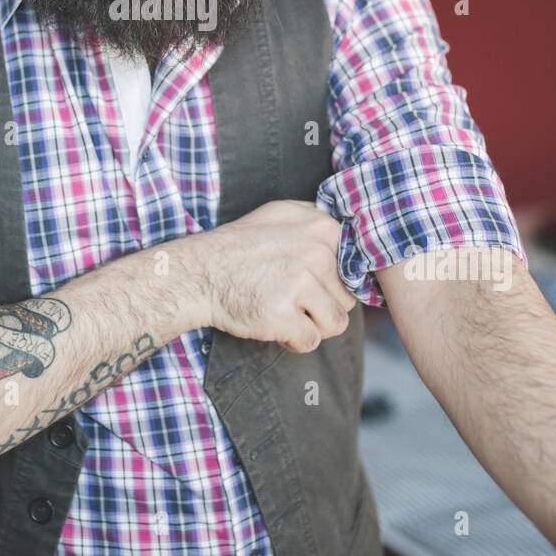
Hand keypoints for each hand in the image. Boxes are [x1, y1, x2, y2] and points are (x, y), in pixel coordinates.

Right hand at [188, 199, 355, 352]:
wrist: (199, 274)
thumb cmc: (239, 246)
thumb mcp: (281, 213)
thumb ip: (319, 220)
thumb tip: (353, 234)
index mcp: (322, 228)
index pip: (356, 268)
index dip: (335, 282)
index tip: (313, 282)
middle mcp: (316, 253)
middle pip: (348, 298)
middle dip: (323, 305)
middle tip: (291, 297)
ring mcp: (300, 284)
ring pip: (336, 323)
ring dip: (312, 325)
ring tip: (286, 311)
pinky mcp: (283, 316)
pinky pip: (310, 341)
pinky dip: (293, 341)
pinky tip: (274, 324)